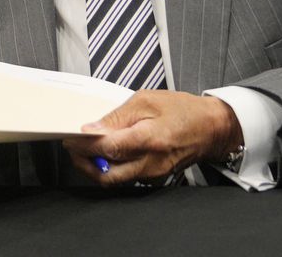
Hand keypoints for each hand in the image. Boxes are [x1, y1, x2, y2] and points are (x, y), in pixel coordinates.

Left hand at [62, 91, 240, 187]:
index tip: (70, 137)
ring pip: (114, 179)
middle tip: (73, 148)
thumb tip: (91, 129)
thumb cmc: (182, 111)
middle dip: (83, 162)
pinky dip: (112, 168)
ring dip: (95, 167)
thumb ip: (117, 117)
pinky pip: (126, 178)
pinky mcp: (154, 180)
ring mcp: (152, 175)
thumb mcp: (146, 101)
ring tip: (87, 149)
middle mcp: (150, 163)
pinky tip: (107, 154)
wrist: (211, 128)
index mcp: (148, 140)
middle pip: (106, 174)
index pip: (106, 148)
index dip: (83, 145)